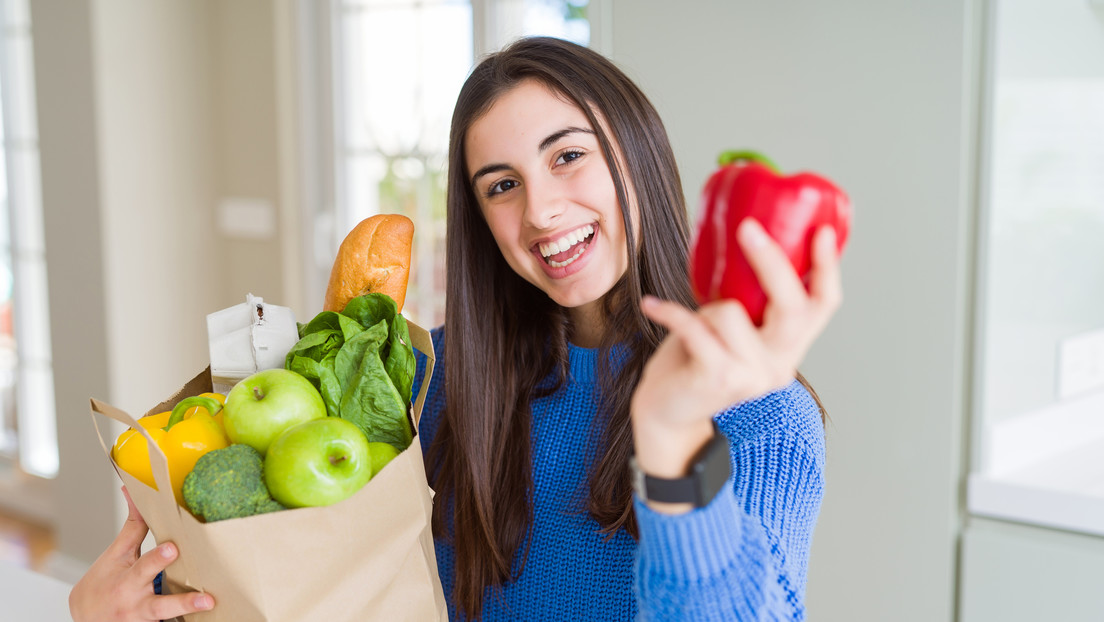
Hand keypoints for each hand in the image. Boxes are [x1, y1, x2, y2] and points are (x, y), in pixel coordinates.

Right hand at [69, 487, 214, 621]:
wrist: (85, 620)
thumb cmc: (102, 583)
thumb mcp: (115, 555)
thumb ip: (132, 527)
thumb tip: (133, 490)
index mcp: (128, 581)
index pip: (144, 567)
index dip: (159, 559)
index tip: (174, 548)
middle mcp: (137, 605)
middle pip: (159, 606)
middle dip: (181, 602)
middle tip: (206, 598)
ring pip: (166, 620)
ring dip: (187, 614)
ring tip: (210, 606)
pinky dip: (184, 620)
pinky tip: (205, 619)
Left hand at [632, 219, 841, 487]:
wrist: (667, 413)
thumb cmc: (695, 360)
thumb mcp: (730, 330)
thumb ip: (747, 304)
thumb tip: (744, 243)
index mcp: (788, 348)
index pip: (822, 307)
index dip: (826, 268)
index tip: (820, 231)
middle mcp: (779, 364)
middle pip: (792, 307)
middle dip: (772, 262)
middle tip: (748, 229)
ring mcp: (752, 376)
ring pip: (731, 312)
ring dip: (703, 308)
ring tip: (690, 322)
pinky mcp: (720, 379)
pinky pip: (695, 327)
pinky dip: (670, 312)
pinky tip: (651, 306)